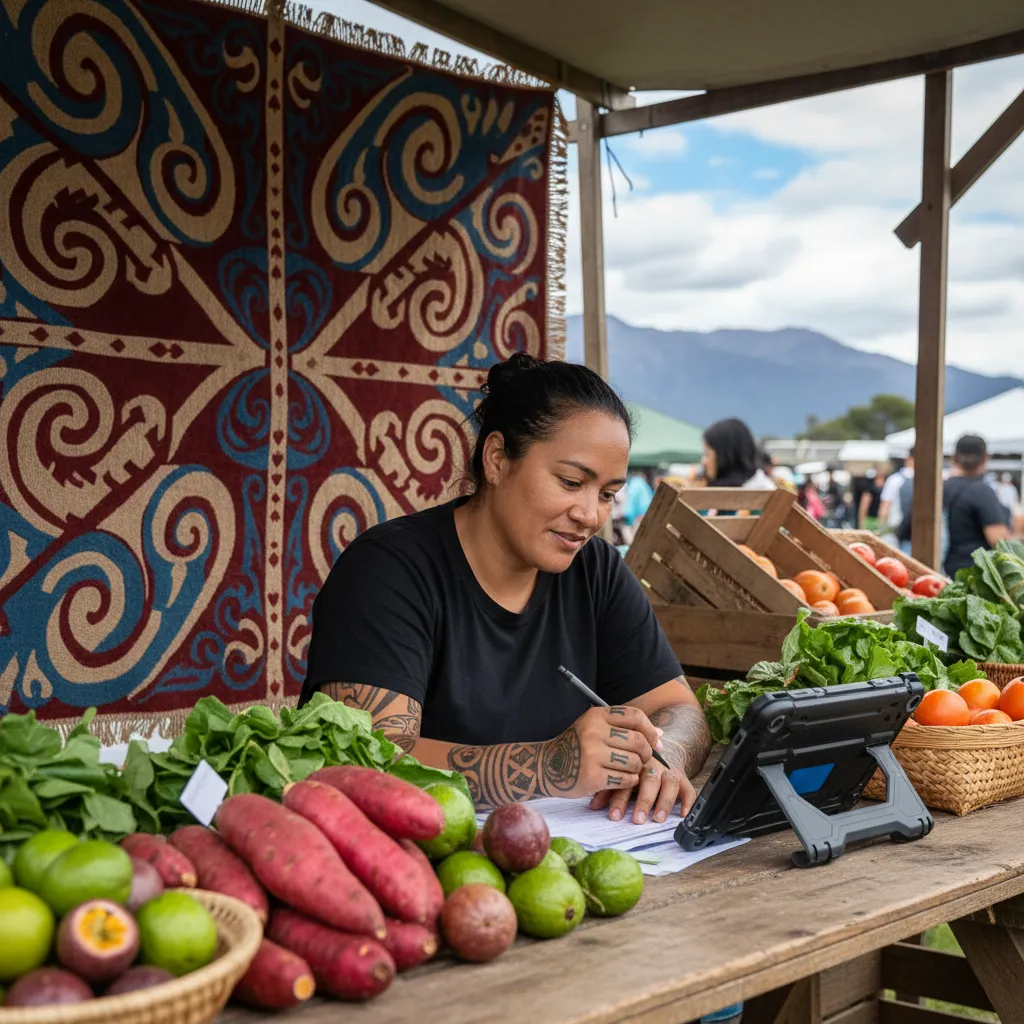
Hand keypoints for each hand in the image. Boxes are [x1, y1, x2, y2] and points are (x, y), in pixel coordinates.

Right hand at [542, 705, 662, 800]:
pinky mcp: (592, 776)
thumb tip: (659, 734)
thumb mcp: (592, 727)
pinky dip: (629, 781)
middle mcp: (594, 732)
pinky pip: (625, 779)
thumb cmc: (575, 747)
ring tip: (629, 770)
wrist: (545, 766)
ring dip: (637, 769)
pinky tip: (622, 779)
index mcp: (596, 716)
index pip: (634, 716)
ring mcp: (592, 754)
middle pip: (638, 740)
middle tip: (642, 759)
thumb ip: (622, 728)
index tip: (655, 741)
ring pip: (633, 762)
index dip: (650, 729)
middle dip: (646, 752)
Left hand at [590, 758, 696, 823]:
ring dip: (665, 801)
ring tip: (658, 818)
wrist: (653, 749)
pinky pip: (688, 787)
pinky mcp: (681, 777)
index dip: (619, 799)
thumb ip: (606, 789)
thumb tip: (592, 806)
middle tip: (637, 819)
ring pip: (670, 782)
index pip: (626, 780)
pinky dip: (687, 801)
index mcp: (633, 763)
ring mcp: (667, 770)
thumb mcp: (617, 775)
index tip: (614, 816)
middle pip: (650, 779)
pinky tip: (683, 814)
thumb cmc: (630, 767)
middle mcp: (652, 765)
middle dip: (644, 801)